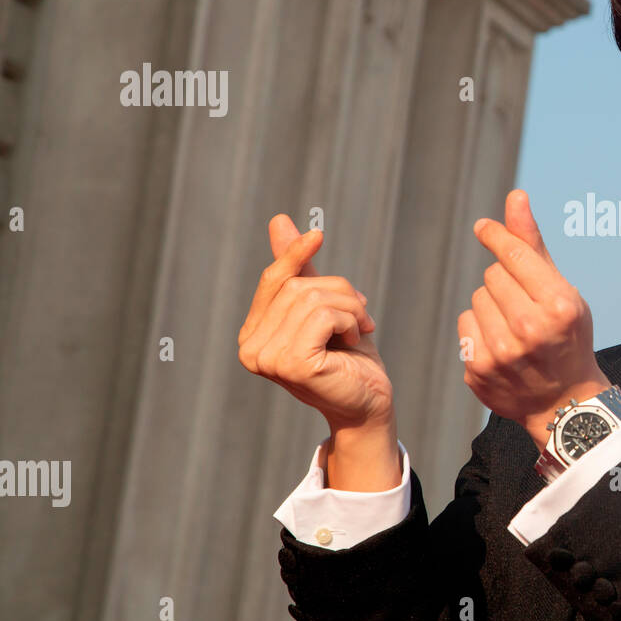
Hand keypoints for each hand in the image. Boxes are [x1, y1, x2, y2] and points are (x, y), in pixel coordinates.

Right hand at [237, 214, 393, 434]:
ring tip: (361, 327)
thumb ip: (299, 270)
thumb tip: (278, 219)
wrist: (369, 401)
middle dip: (340, 291)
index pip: (272, 281)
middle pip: (297, 287)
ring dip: (350, 307)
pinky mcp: (293, 364)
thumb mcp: (324, 306)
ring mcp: (268, 359)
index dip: (294, 255)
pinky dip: (349, 320)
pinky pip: (324, 315)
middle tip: (363, 314)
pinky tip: (354, 341)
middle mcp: (251, 349)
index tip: (318, 235)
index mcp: (252, 335)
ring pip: (313, 298)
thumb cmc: (348, 357)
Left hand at [459, 190, 609, 449]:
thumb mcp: (562, 289)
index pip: (513, 254)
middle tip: (525, 305)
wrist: (564, 402)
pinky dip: (479, 328)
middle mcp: (529, 330)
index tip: (483, 228)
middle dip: (506, 283)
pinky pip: (465, 322)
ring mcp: (502, 353)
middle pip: (492, 274)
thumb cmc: (566, 337)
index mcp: (558, 306)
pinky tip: (500, 344)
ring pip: (477, 297)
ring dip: (491, 305)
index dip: (496, 236)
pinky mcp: (478, 369)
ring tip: (514, 327)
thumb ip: (533, 243)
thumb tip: (515, 196)